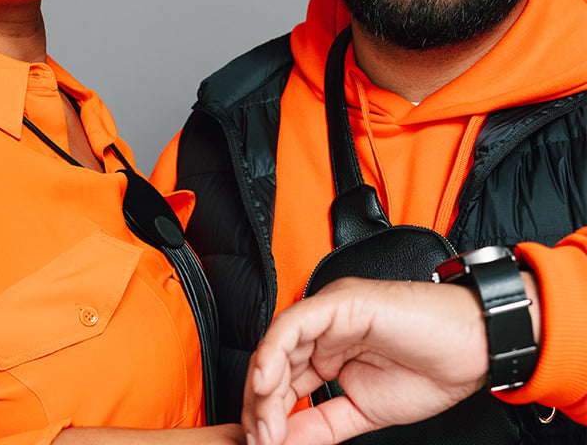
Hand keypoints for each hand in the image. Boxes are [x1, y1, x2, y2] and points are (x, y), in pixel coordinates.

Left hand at [242, 277, 490, 444]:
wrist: (473, 347)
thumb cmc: (430, 369)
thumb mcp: (364, 410)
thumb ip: (324, 425)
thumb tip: (286, 443)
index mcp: (327, 349)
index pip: (283, 381)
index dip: (268, 414)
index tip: (264, 444)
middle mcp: (322, 329)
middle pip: (273, 365)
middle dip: (260, 406)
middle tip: (259, 440)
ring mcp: (329, 313)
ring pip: (277, 345)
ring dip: (263, 388)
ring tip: (265, 425)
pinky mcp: (338, 302)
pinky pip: (295, 324)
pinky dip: (274, 352)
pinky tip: (267, 382)